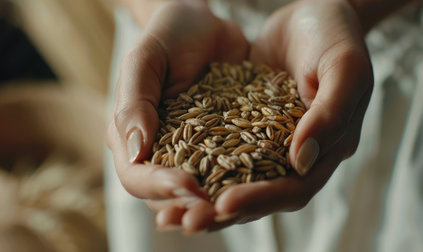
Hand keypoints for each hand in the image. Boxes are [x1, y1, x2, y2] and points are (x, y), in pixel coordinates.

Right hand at [107, 0, 248, 231]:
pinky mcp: (224, 145)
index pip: (137, 175)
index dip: (159, 187)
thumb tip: (135, 149)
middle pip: (168, 193)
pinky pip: (232, 168)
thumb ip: (134, 102)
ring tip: (239, 208)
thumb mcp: (145, 61)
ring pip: (201, 189)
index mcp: (133, 136)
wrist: (203, 25)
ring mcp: (194, 151)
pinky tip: (265, 183)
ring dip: (218, 203)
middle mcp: (161, 151)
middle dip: (191, 206)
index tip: (188, 186)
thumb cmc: (168, 36)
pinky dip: (244, 180)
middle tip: (217, 209)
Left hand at [188, 0, 373, 230]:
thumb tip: (302, 162)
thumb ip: (330, 114)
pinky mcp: (251, 127)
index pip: (294, 187)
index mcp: (329, 147)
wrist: (315, 11)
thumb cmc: (335, 34)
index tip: (223, 204)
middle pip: (262, 195)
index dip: (261, 199)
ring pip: (240, 181)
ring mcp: (274, 142)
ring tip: (171, 214)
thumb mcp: (343, 67)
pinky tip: (174, 176)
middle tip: (186, 223)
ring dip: (207, 198)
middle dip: (224, 210)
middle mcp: (300, 153)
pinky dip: (203, 169)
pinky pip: (225, 154)